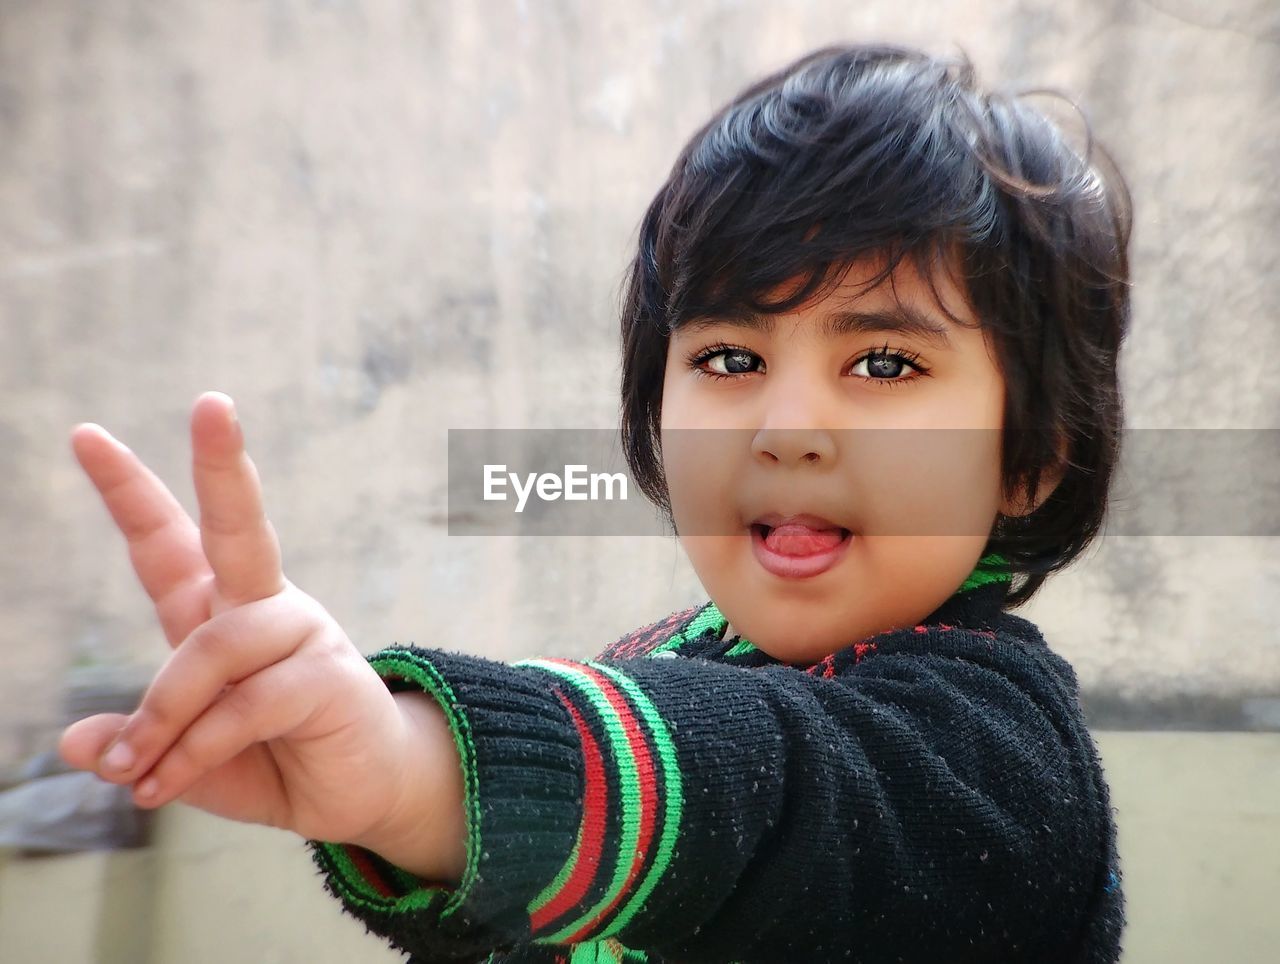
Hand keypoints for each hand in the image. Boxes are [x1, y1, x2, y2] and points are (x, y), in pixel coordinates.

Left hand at [58, 393, 464, 879]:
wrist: (355, 796)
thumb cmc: (270, 761)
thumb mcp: (177, 758)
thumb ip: (135, 743)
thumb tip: (77, 743)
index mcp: (219, 611)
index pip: (169, 541)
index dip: (129, 490)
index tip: (86, 435)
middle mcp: (263, 607)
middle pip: (239, 525)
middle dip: (223, 464)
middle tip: (212, 401)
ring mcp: (303, 634)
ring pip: (214, 645)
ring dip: (163, 713)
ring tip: (137, 772)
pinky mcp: (330, 674)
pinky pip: (245, 703)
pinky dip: (195, 749)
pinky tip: (166, 783)